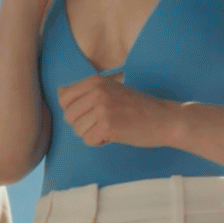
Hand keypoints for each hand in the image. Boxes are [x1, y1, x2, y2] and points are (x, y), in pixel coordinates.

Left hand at [57, 74, 180, 147]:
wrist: (164, 118)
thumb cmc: (137, 107)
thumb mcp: (111, 89)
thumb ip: (85, 91)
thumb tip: (59, 92)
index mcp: (95, 81)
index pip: (63, 97)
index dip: (75, 110)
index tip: (92, 111)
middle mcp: (96, 92)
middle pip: (69, 116)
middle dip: (83, 123)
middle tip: (105, 121)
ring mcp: (102, 108)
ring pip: (77, 130)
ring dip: (92, 133)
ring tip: (112, 126)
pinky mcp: (108, 126)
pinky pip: (89, 140)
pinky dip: (100, 141)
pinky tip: (115, 134)